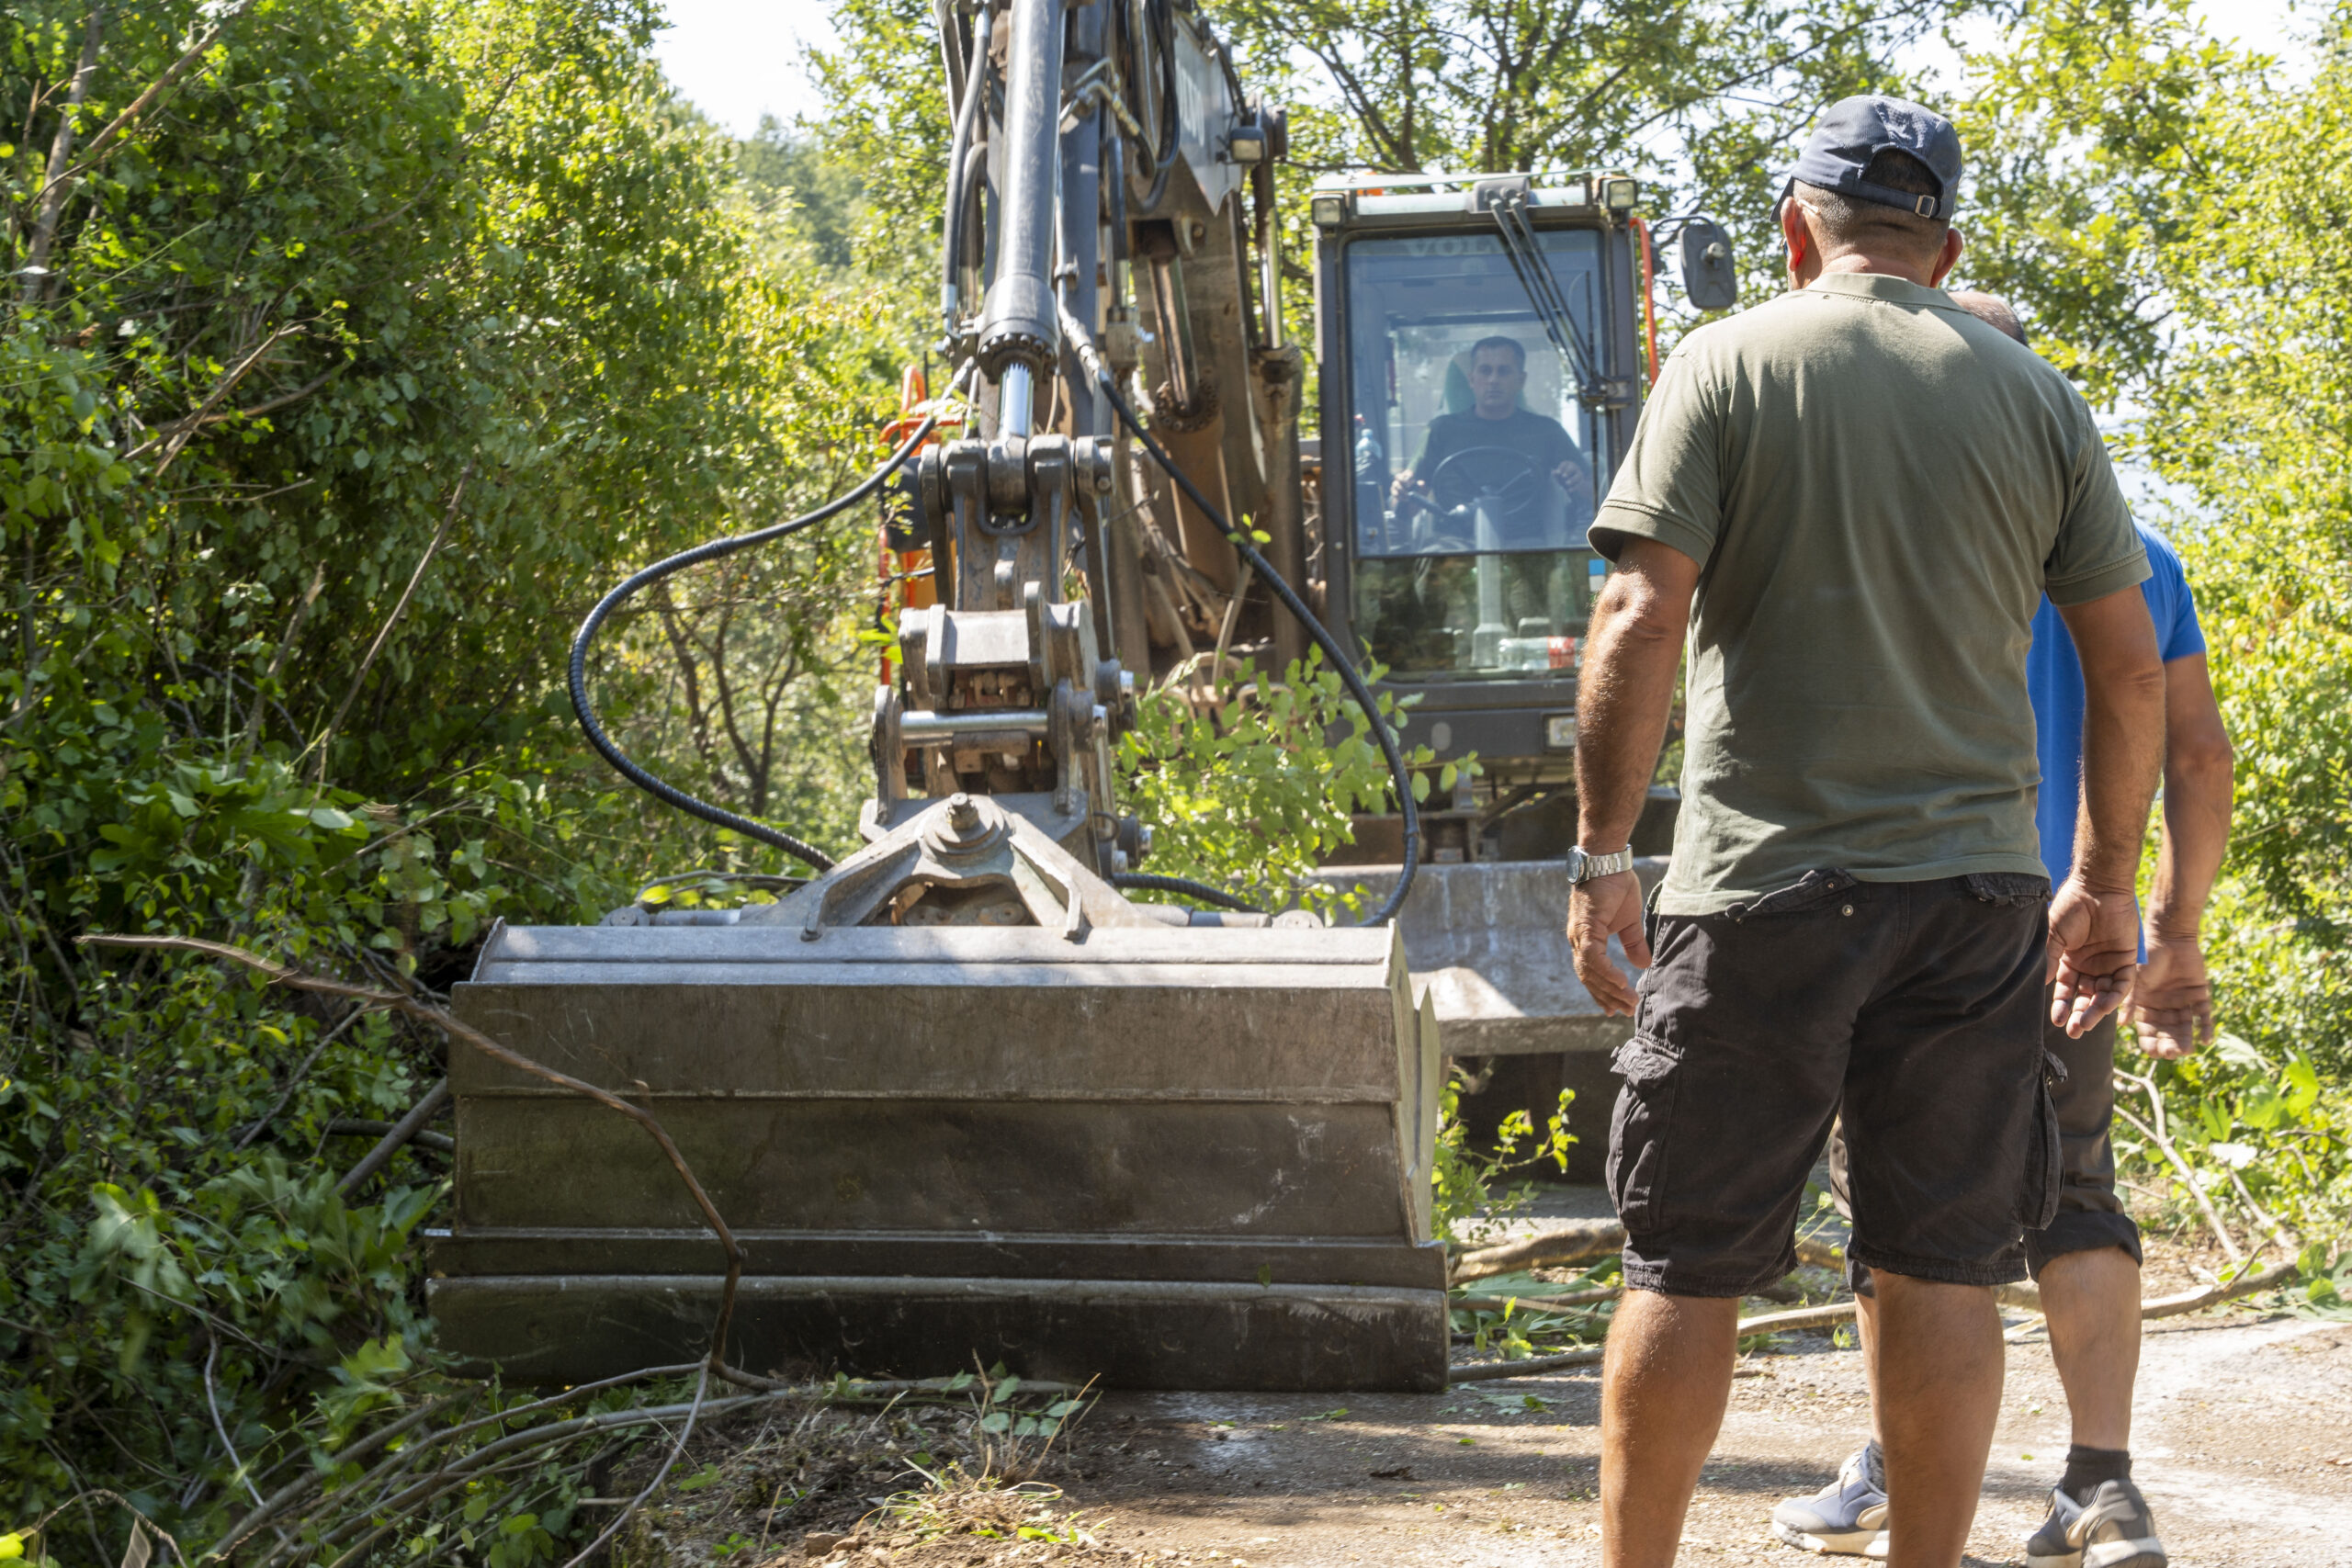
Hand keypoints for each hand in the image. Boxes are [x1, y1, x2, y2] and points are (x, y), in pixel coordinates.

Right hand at [1390, 469, 1423, 504]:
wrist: (1413, 503)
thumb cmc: (1419, 494)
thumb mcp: (1423, 491)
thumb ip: (1423, 487)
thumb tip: (1421, 483)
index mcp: (1409, 475)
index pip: (1408, 472)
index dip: (1410, 476)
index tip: (1413, 482)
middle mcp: (1401, 478)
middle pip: (1398, 476)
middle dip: (1402, 481)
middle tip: (1408, 487)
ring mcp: (1396, 484)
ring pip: (1395, 484)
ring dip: (1401, 490)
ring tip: (1407, 496)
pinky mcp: (1393, 491)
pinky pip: (1394, 492)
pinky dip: (1398, 496)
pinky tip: (1403, 499)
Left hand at [1552, 461, 1579, 491]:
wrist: (1573, 484)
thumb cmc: (1563, 477)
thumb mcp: (1558, 475)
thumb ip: (1555, 473)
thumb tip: (1553, 472)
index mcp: (1568, 464)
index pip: (1565, 464)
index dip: (1561, 468)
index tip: (1557, 472)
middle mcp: (1575, 468)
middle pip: (1573, 468)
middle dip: (1568, 471)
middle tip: (1563, 476)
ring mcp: (1579, 475)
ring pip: (1578, 476)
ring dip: (1572, 479)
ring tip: (1566, 483)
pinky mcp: (1581, 482)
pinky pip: (1579, 484)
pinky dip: (1574, 488)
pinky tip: (1568, 490)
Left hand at [1568, 869, 1648, 1015]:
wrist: (1608, 862)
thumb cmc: (1616, 886)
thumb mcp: (1629, 921)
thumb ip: (1633, 944)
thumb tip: (1644, 965)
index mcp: (1586, 940)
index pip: (1591, 974)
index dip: (1602, 992)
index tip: (1616, 1009)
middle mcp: (1578, 940)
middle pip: (1589, 978)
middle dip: (1607, 997)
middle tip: (1626, 1012)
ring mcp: (1579, 935)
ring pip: (1590, 972)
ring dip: (1609, 989)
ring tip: (1628, 1001)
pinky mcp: (1586, 927)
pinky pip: (1593, 957)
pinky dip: (1606, 972)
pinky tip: (1620, 983)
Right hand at [2046, 878, 2139, 1037]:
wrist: (2097, 888)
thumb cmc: (2072, 907)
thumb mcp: (2054, 935)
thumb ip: (2050, 959)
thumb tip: (2042, 984)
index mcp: (2070, 961)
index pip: (2065, 989)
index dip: (2060, 1005)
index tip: (2055, 1020)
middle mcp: (2089, 966)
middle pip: (2084, 997)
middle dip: (2078, 1014)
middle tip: (2073, 1031)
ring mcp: (2108, 964)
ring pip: (2103, 995)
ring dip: (2095, 1011)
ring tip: (2085, 1023)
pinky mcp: (2126, 960)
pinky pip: (2122, 985)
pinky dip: (2115, 997)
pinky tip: (2104, 1007)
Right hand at [2131, 930, 2212, 1058]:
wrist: (2169, 937)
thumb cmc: (2147, 957)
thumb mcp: (2135, 980)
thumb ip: (2131, 1002)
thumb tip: (2121, 1024)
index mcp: (2146, 1006)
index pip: (2147, 1031)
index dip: (2150, 1042)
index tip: (2153, 1053)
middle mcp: (2163, 1008)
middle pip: (2166, 1032)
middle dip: (2169, 1044)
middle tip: (2171, 1053)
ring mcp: (2182, 1003)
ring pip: (2184, 1027)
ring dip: (2186, 1039)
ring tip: (2187, 1050)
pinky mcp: (2199, 995)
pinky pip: (2203, 1015)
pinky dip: (2205, 1027)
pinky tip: (2206, 1039)